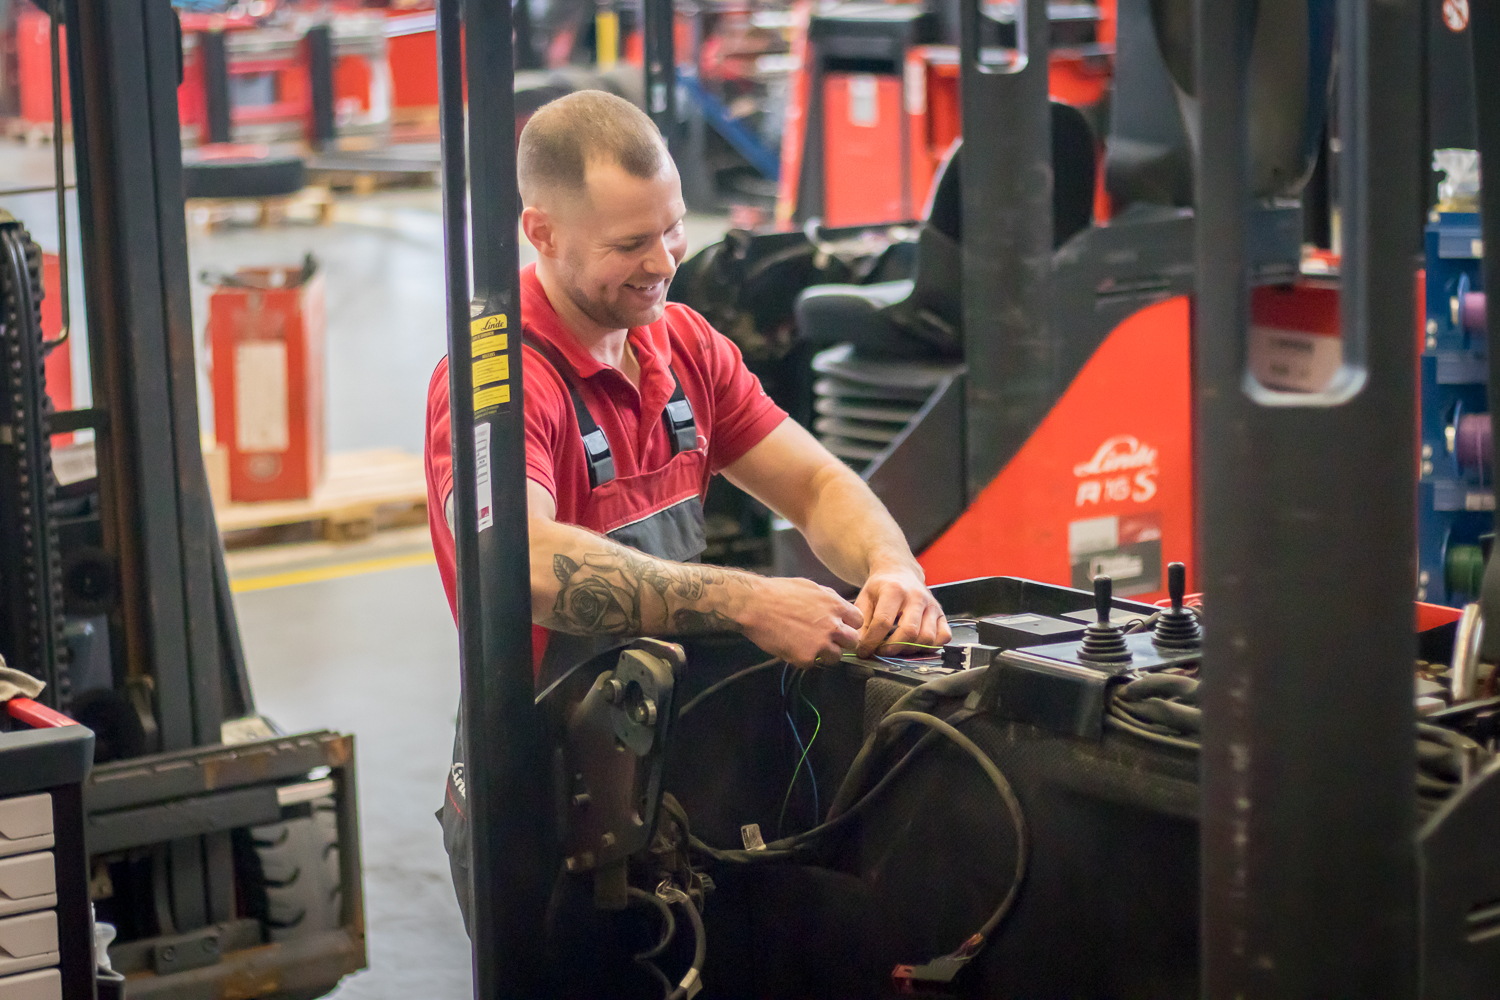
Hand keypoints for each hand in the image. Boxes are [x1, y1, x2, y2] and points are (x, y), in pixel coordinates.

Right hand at [738, 576, 863, 668]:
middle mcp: (832, 625)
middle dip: (842, 641)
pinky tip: (793, 647)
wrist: (754, 604)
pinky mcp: (806, 657)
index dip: (849, 625)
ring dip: (826, 653)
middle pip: (853, 642)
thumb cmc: (778, 592)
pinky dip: (805, 659)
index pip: (858, 621)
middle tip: (827, 639)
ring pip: (837, 657)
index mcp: (835, 605)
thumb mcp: (810, 586)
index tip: (840, 627)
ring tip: (808, 645)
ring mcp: (820, 643)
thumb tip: (839, 607)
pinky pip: (814, 664)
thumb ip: (830, 599)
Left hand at [854, 565, 950, 658]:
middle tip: (881, 651)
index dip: (872, 641)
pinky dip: (931, 646)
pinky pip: (943, 637)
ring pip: (927, 638)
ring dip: (910, 650)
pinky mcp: (942, 614)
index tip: (864, 650)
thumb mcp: (865, 598)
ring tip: (897, 648)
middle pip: (909, 632)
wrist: (900, 572)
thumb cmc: (882, 587)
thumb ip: (861, 621)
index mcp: (895, 590)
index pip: (883, 621)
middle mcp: (917, 597)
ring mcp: (932, 605)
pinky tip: (916, 644)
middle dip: (892, 648)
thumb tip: (859, 645)